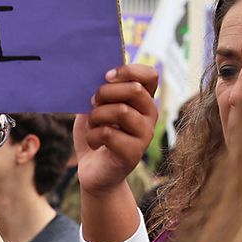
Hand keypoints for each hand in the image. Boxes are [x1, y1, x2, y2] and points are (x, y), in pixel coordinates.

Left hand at [73, 63, 158, 194]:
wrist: (94, 171)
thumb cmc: (95, 134)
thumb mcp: (94, 107)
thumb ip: (99, 92)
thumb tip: (95, 77)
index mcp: (143, 99)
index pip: (150, 75)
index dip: (129, 70)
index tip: (106, 76)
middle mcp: (150, 114)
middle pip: (135, 90)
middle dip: (106, 92)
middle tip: (92, 102)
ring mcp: (145, 134)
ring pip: (121, 111)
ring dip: (97, 116)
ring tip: (91, 125)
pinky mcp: (134, 153)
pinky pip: (109, 133)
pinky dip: (93, 136)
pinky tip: (93, 143)